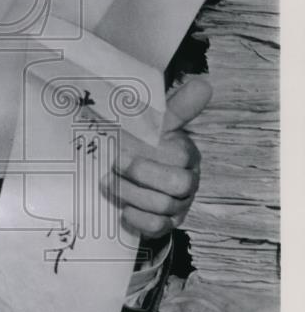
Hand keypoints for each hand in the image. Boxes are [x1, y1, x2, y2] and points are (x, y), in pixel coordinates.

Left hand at [102, 77, 211, 238]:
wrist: (132, 182)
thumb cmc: (145, 147)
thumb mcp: (155, 125)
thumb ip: (175, 107)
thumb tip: (205, 84)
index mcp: (187, 154)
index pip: (178, 156)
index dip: (147, 154)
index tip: (117, 146)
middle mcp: (188, 180)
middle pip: (178, 184)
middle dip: (140, 174)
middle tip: (110, 164)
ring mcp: (179, 205)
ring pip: (164, 206)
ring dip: (131, 194)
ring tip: (107, 182)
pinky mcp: (167, 224)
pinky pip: (158, 227)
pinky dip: (138, 219)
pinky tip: (122, 209)